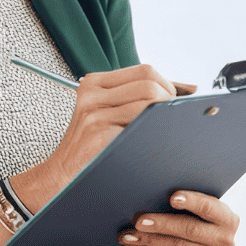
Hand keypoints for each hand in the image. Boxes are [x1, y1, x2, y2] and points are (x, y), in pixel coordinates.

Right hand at [13, 64, 176, 213]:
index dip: (167, 84)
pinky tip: (151, 142)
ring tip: (164, 130)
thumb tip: (185, 89)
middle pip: (149, 83)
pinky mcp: (98, 131)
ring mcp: (94, 111)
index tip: (174, 100)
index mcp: (94, 83)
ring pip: (148, 101)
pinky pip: (139, 125)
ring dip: (164, 116)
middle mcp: (92, 93)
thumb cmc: (88, 147)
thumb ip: (133, 98)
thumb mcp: (103, 113)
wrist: (60, 175)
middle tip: (173, 117)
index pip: (144, 71)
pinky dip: (153, 133)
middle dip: (169, 99)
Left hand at [118, 191, 239, 245]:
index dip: (192, 201)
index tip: (172, 197)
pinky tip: (134, 245)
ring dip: (147, 241)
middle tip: (138, 220)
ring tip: (128, 234)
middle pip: (189, 230)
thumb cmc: (195, 221)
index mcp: (228, 220)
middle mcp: (224, 243)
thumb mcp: (199, 212)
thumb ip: (186, 204)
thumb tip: (153, 192)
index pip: (210, 208)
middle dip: (161, 224)